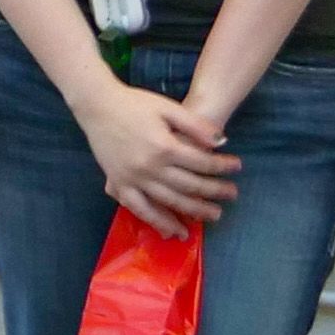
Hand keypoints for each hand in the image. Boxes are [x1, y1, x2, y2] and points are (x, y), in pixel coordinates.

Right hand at [78, 80, 240, 234]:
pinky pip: (140, 208)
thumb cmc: (133, 103)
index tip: (238, 167)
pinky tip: (173, 231)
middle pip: (190, 186)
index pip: (202, 162)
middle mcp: (150, 167)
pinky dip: (157, 222)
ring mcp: (133, 179)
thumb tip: (222, 142)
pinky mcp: (119, 183)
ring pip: (169, 202)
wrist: (97, 105)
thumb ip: (195, 125)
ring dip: (193, 211)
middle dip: (215, 192)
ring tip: (213, 216)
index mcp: (164, 147)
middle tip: (232, 194)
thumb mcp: (167, 107)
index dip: (223, 166)